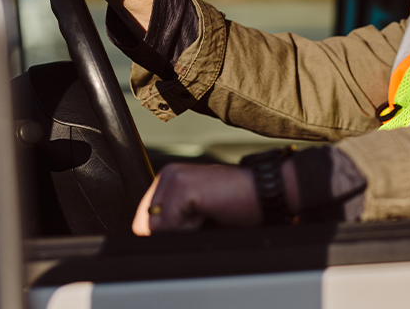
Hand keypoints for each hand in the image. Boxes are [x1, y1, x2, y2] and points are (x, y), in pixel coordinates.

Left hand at [132, 163, 261, 233]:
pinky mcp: (182, 189)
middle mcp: (167, 174)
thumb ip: (172, 218)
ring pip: (155, 228)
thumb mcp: (196, 211)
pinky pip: (169, 228)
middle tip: (203, 215)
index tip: (196, 219)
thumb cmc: (235, 204)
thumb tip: (149, 236)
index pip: (145, 220)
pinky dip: (190, 229)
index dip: (168, 232)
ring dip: (181, 231)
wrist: (263, 191)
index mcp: (169, 177)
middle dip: (173, 232)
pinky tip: (209, 210)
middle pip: (146, 226)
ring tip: (206, 212)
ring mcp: (173, 179)